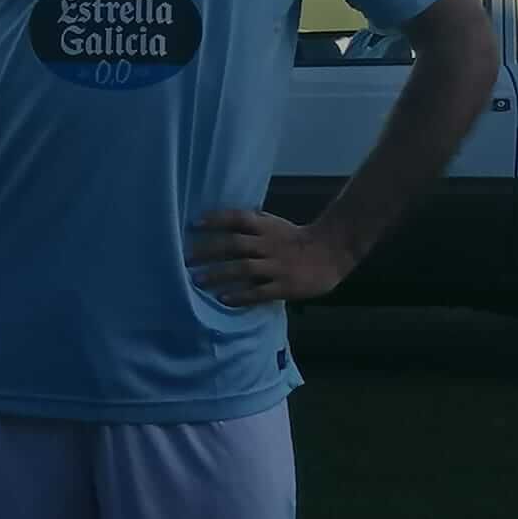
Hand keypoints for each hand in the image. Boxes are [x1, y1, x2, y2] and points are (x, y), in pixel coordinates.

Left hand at [186, 208, 355, 306]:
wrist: (331, 252)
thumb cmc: (296, 238)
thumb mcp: (274, 224)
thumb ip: (252, 224)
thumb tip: (222, 221)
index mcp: (266, 227)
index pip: (237, 218)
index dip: (216, 219)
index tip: (194, 224)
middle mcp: (268, 244)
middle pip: (234, 244)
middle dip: (208, 251)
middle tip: (186, 259)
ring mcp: (276, 265)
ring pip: (243, 268)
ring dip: (218, 274)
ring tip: (198, 280)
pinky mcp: (284, 286)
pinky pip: (259, 291)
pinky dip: (241, 295)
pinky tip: (223, 299)